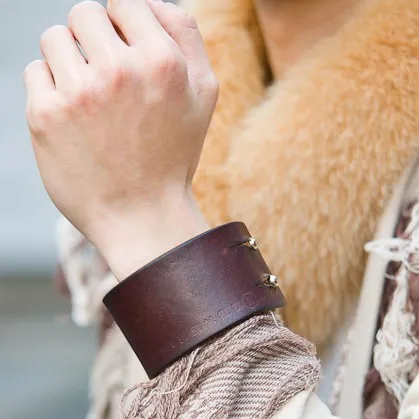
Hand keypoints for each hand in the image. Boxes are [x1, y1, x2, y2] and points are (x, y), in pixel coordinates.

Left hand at [24, 0, 217, 278]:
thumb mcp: (203, 94)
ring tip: (89, 102)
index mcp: (162, 61)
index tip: (126, 62)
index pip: (123, 2)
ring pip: (55, 38)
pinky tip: (72, 121)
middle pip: (84, 14)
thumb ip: (185, 34)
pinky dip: (49, 90)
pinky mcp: (45, 116)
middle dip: (93, 43)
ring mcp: (78, 93)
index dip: (122, 29)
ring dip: (68, 62)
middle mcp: (119, 71)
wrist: (141, 218)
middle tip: (106, 84)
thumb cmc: (172, 155)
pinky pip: (35, 72)